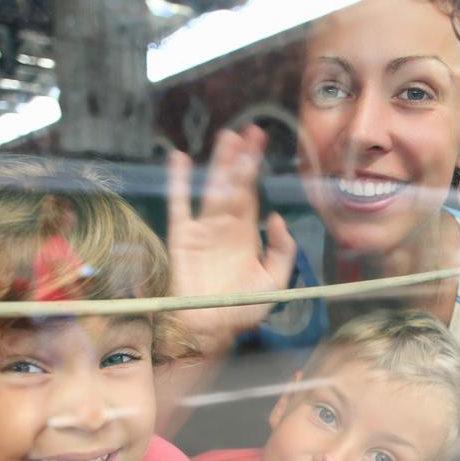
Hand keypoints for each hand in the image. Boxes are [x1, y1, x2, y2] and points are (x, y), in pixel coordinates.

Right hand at [167, 125, 296, 353]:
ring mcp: (203, 230)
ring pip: (213, 188)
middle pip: (235, 185)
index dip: (255, 169)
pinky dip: (178, 182)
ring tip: (226, 137)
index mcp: (247, 236)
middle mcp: (225, 227)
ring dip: (219, 164)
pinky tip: (180, 159)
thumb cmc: (241, 309)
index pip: (252, 194)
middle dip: (241, 159)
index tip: (260, 142)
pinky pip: (180, 204)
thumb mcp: (273, 282)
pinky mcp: (182, 237)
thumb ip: (281, 250)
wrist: (209, 329)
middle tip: (248, 130)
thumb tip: (276, 217)